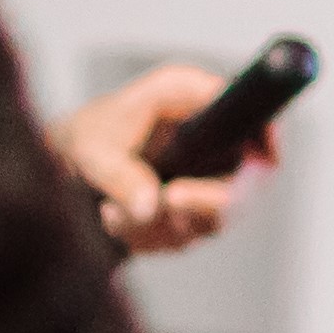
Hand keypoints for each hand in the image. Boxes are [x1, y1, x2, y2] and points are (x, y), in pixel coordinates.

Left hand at [54, 60, 261, 258]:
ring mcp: (208, 170)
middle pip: (249, 180)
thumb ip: (120, 176)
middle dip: (206, 204)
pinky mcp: (199, 203)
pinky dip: (153, 237)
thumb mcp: (89, 152)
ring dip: (163, 226)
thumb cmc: (83, 139)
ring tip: (112, 212)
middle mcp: (208, 130)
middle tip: (169, 202)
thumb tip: (153, 206)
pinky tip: (120, 219)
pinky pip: (191, 235)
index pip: (250, 111)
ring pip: (215, 217)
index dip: (268, 137)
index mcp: (186, 95)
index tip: (260, 164)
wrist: (65, 168)